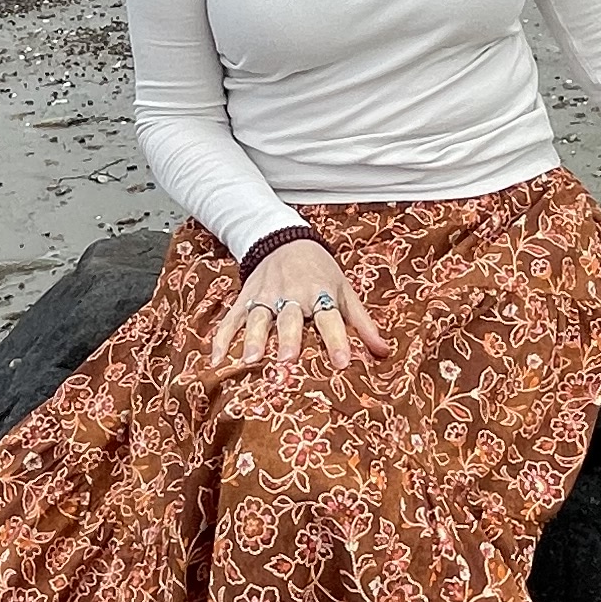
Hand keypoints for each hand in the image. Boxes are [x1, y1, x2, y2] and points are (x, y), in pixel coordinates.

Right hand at [209, 235, 390, 378]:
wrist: (284, 238)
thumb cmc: (320, 271)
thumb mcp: (344, 291)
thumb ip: (362, 324)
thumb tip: (384, 352)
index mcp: (320, 293)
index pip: (330, 318)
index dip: (337, 340)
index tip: (342, 363)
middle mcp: (291, 295)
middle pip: (290, 318)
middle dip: (289, 338)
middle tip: (288, 359)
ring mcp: (265, 296)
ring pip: (258, 318)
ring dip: (254, 338)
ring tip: (251, 360)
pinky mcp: (245, 298)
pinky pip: (231, 319)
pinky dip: (222, 338)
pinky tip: (216, 360)